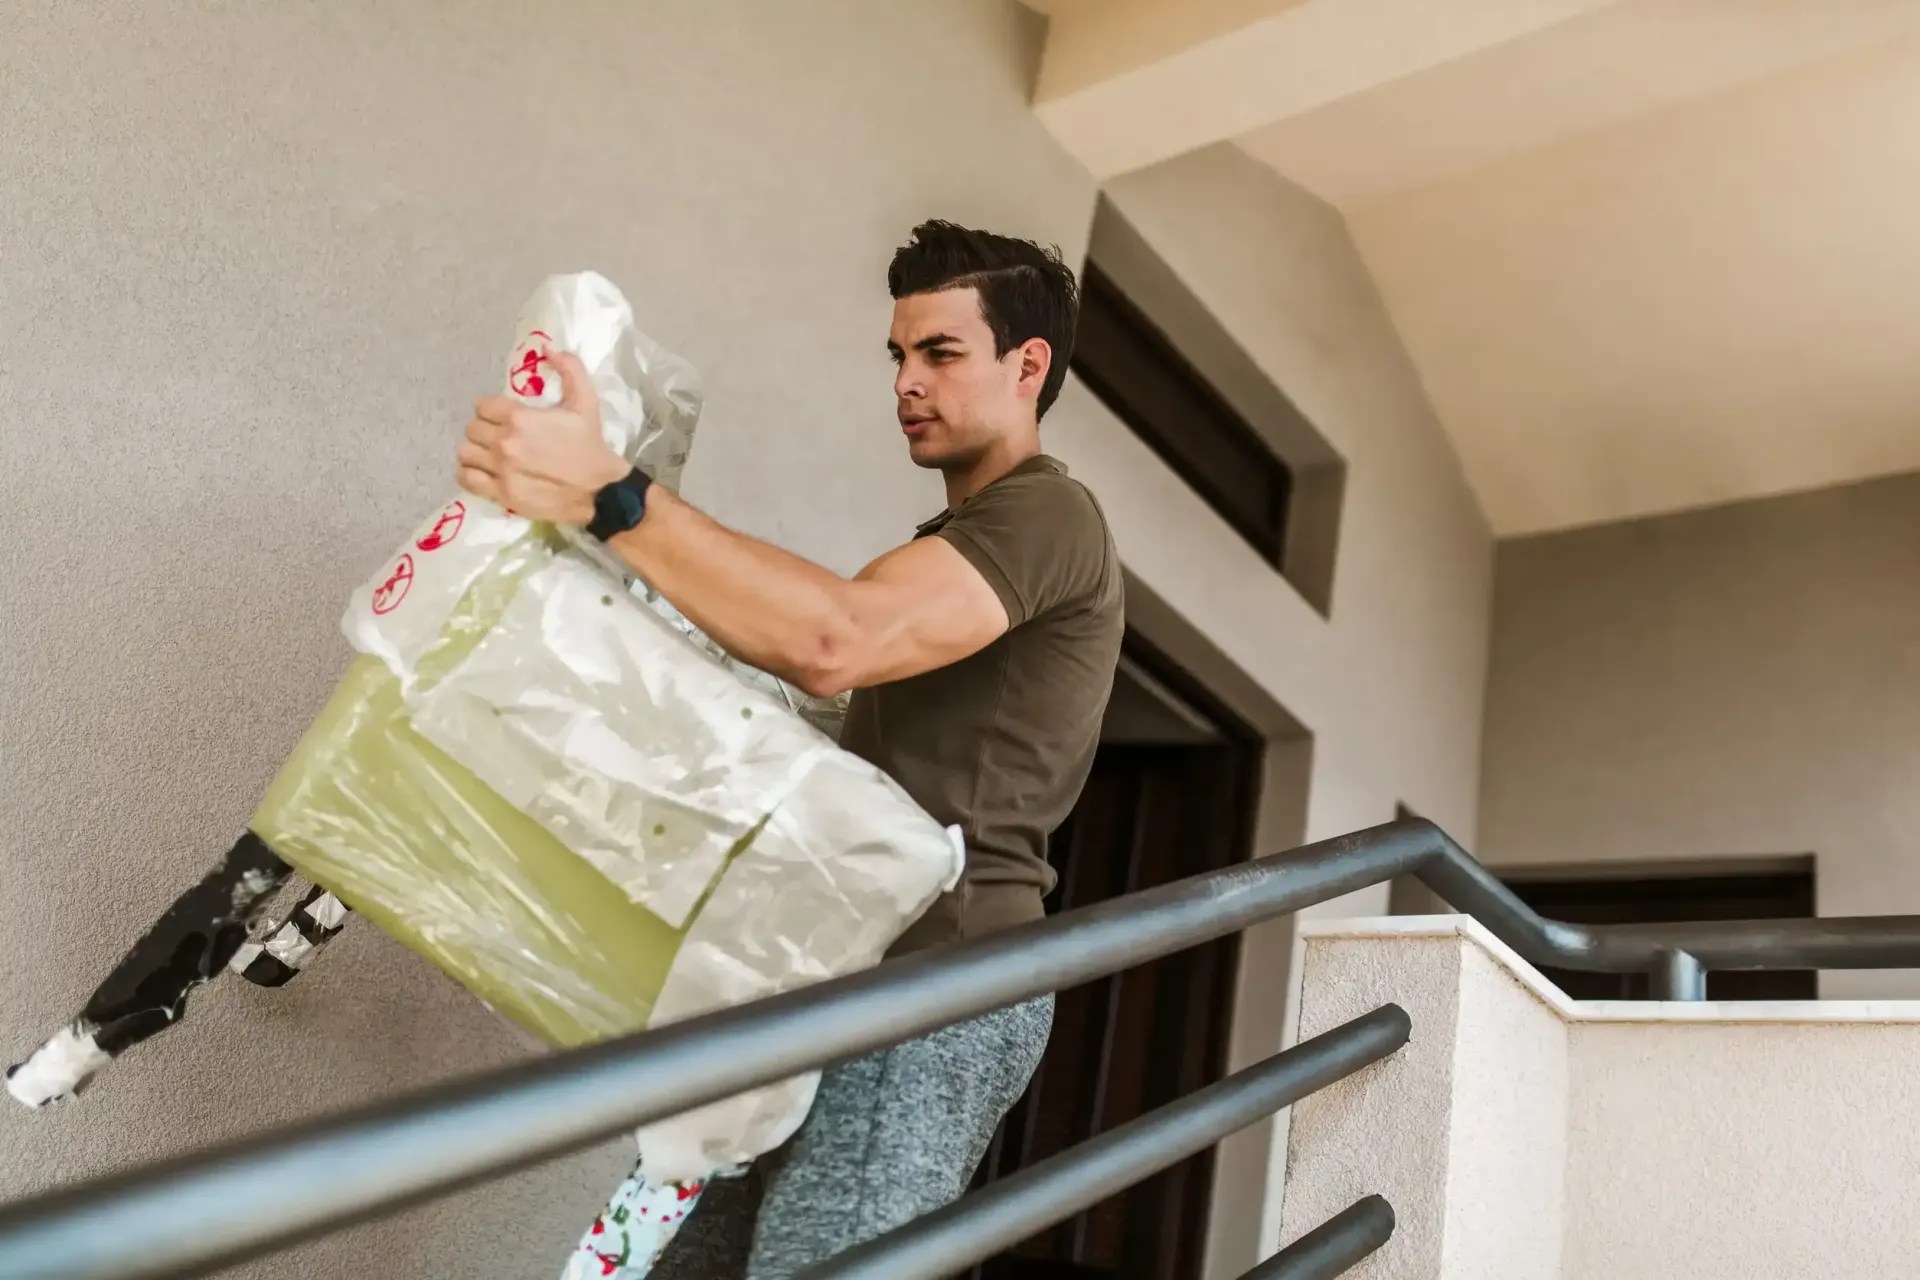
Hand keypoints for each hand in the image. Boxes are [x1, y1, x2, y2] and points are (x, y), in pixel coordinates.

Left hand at [457, 350, 629, 523]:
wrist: (601, 490)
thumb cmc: (590, 445)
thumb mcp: (586, 402)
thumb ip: (569, 368)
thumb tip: (548, 347)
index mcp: (519, 417)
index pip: (482, 405)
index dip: (491, 409)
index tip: (502, 416)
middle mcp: (505, 442)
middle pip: (472, 428)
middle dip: (484, 429)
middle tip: (498, 435)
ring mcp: (501, 470)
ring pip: (465, 453)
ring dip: (475, 451)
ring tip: (489, 454)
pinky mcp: (501, 494)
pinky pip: (466, 478)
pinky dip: (469, 473)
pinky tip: (483, 472)